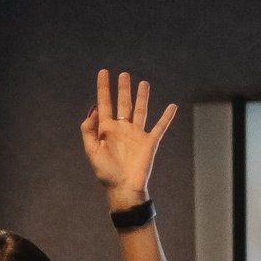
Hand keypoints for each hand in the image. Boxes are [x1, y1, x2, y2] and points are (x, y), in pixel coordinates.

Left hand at [80, 69, 176, 207]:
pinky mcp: (150, 141)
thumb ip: (89, 131)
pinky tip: (171, 106)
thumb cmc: (106, 172)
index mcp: (106, 129)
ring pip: (140, 110)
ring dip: (142, 97)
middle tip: (123, 74)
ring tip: (143, 83)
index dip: (103, 88)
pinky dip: (166, 116)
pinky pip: (160, 126)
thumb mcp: (92, 151)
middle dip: (123, 89)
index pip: (104, 103)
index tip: (103, 72)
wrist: (123, 188)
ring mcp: (137, 134)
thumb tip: (93, 110)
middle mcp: (122, 128)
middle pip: (123, 103)